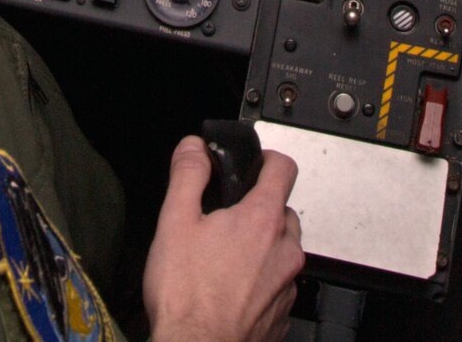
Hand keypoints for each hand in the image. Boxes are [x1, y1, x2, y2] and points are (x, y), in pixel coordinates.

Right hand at [143, 137, 303, 341]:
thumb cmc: (187, 295)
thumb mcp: (174, 221)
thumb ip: (188, 175)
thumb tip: (194, 147)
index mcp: (261, 220)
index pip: (284, 168)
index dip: (267, 160)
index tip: (252, 166)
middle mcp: (284, 250)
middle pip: (283, 211)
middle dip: (258, 210)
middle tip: (224, 221)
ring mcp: (287, 285)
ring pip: (282, 250)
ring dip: (261, 247)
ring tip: (224, 259)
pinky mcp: (283, 315)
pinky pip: (279, 284)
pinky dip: (261, 280)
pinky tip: (231, 289)